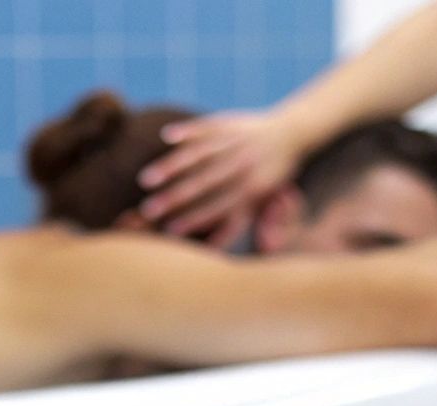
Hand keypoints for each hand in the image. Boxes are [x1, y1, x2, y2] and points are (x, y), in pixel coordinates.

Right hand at [137, 111, 300, 243]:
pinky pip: (208, 125)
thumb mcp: (259, 201)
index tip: (169, 230)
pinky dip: (188, 130)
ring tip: (146, 180)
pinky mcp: (230, 122)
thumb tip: (211, 252)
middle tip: (147, 211)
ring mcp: (237, 142)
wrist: (290, 133)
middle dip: (176, 198)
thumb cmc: (266, 178)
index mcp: (253, 188)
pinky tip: (165, 136)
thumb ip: (234, 223)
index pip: (219, 206)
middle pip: (206, 183)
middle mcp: (244, 165)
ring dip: (173, 167)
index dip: (194, 218)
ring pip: (202, 154)